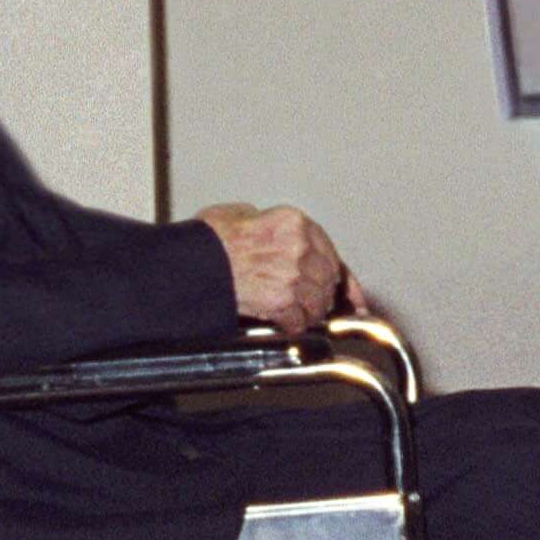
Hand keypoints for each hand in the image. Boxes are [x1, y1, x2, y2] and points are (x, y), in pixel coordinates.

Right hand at [197, 202, 346, 334]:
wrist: (192, 264)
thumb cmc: (209, 239)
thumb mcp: (241, 213)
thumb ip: (267, 222)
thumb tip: (273, 232)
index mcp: (293, 222)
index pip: (330, 250)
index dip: (340, 274)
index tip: (347, 287)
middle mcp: (299, 247)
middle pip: (327, 278)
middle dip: (322, 293)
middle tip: (317, 302)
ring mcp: (292, 275)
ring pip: (317, 301)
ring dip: (310, 312)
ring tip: (302, 315)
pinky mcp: (280, 300)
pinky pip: (299, 319)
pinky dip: (295, 326)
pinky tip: (288, 325)